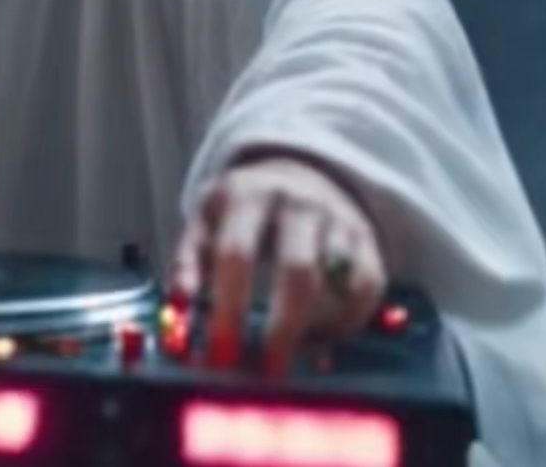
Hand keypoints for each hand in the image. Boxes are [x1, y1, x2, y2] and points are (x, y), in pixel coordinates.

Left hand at [169, 153, 385, 376]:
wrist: (294, 174)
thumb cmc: (240, 212)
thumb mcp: (204, 222)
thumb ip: (187, 262)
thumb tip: (179, 306)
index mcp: (247, 194)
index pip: (237, 254)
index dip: (230, 308)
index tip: (221, 354)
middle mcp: (298, 201)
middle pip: (297, 273)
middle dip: (282, 330)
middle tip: (267, 371)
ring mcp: (338, 218)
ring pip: (338, 287)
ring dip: (316, 330)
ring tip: (291, 353)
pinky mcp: (367, 239)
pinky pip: (366, 291)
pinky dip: (346, 323)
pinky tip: (319, 337)